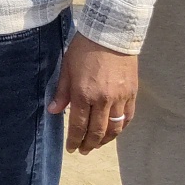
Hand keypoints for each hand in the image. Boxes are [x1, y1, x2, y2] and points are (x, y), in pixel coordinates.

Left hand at [47, 34, 136, 153]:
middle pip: (97, 132)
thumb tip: (52, 111)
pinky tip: (114, 131)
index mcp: (83, 94)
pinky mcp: (132, 94)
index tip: (71, 149)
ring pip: (114, 129)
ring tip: (97, 145)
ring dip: (105, 141)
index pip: (78, 125)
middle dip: (89, 145)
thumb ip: (62, 92)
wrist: (111, 33)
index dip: (74, 140)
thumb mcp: (67, 67)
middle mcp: (103, 100)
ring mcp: (119, 98)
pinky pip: (127, 117)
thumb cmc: (84, 48)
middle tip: (83, 151)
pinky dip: (121, 128)